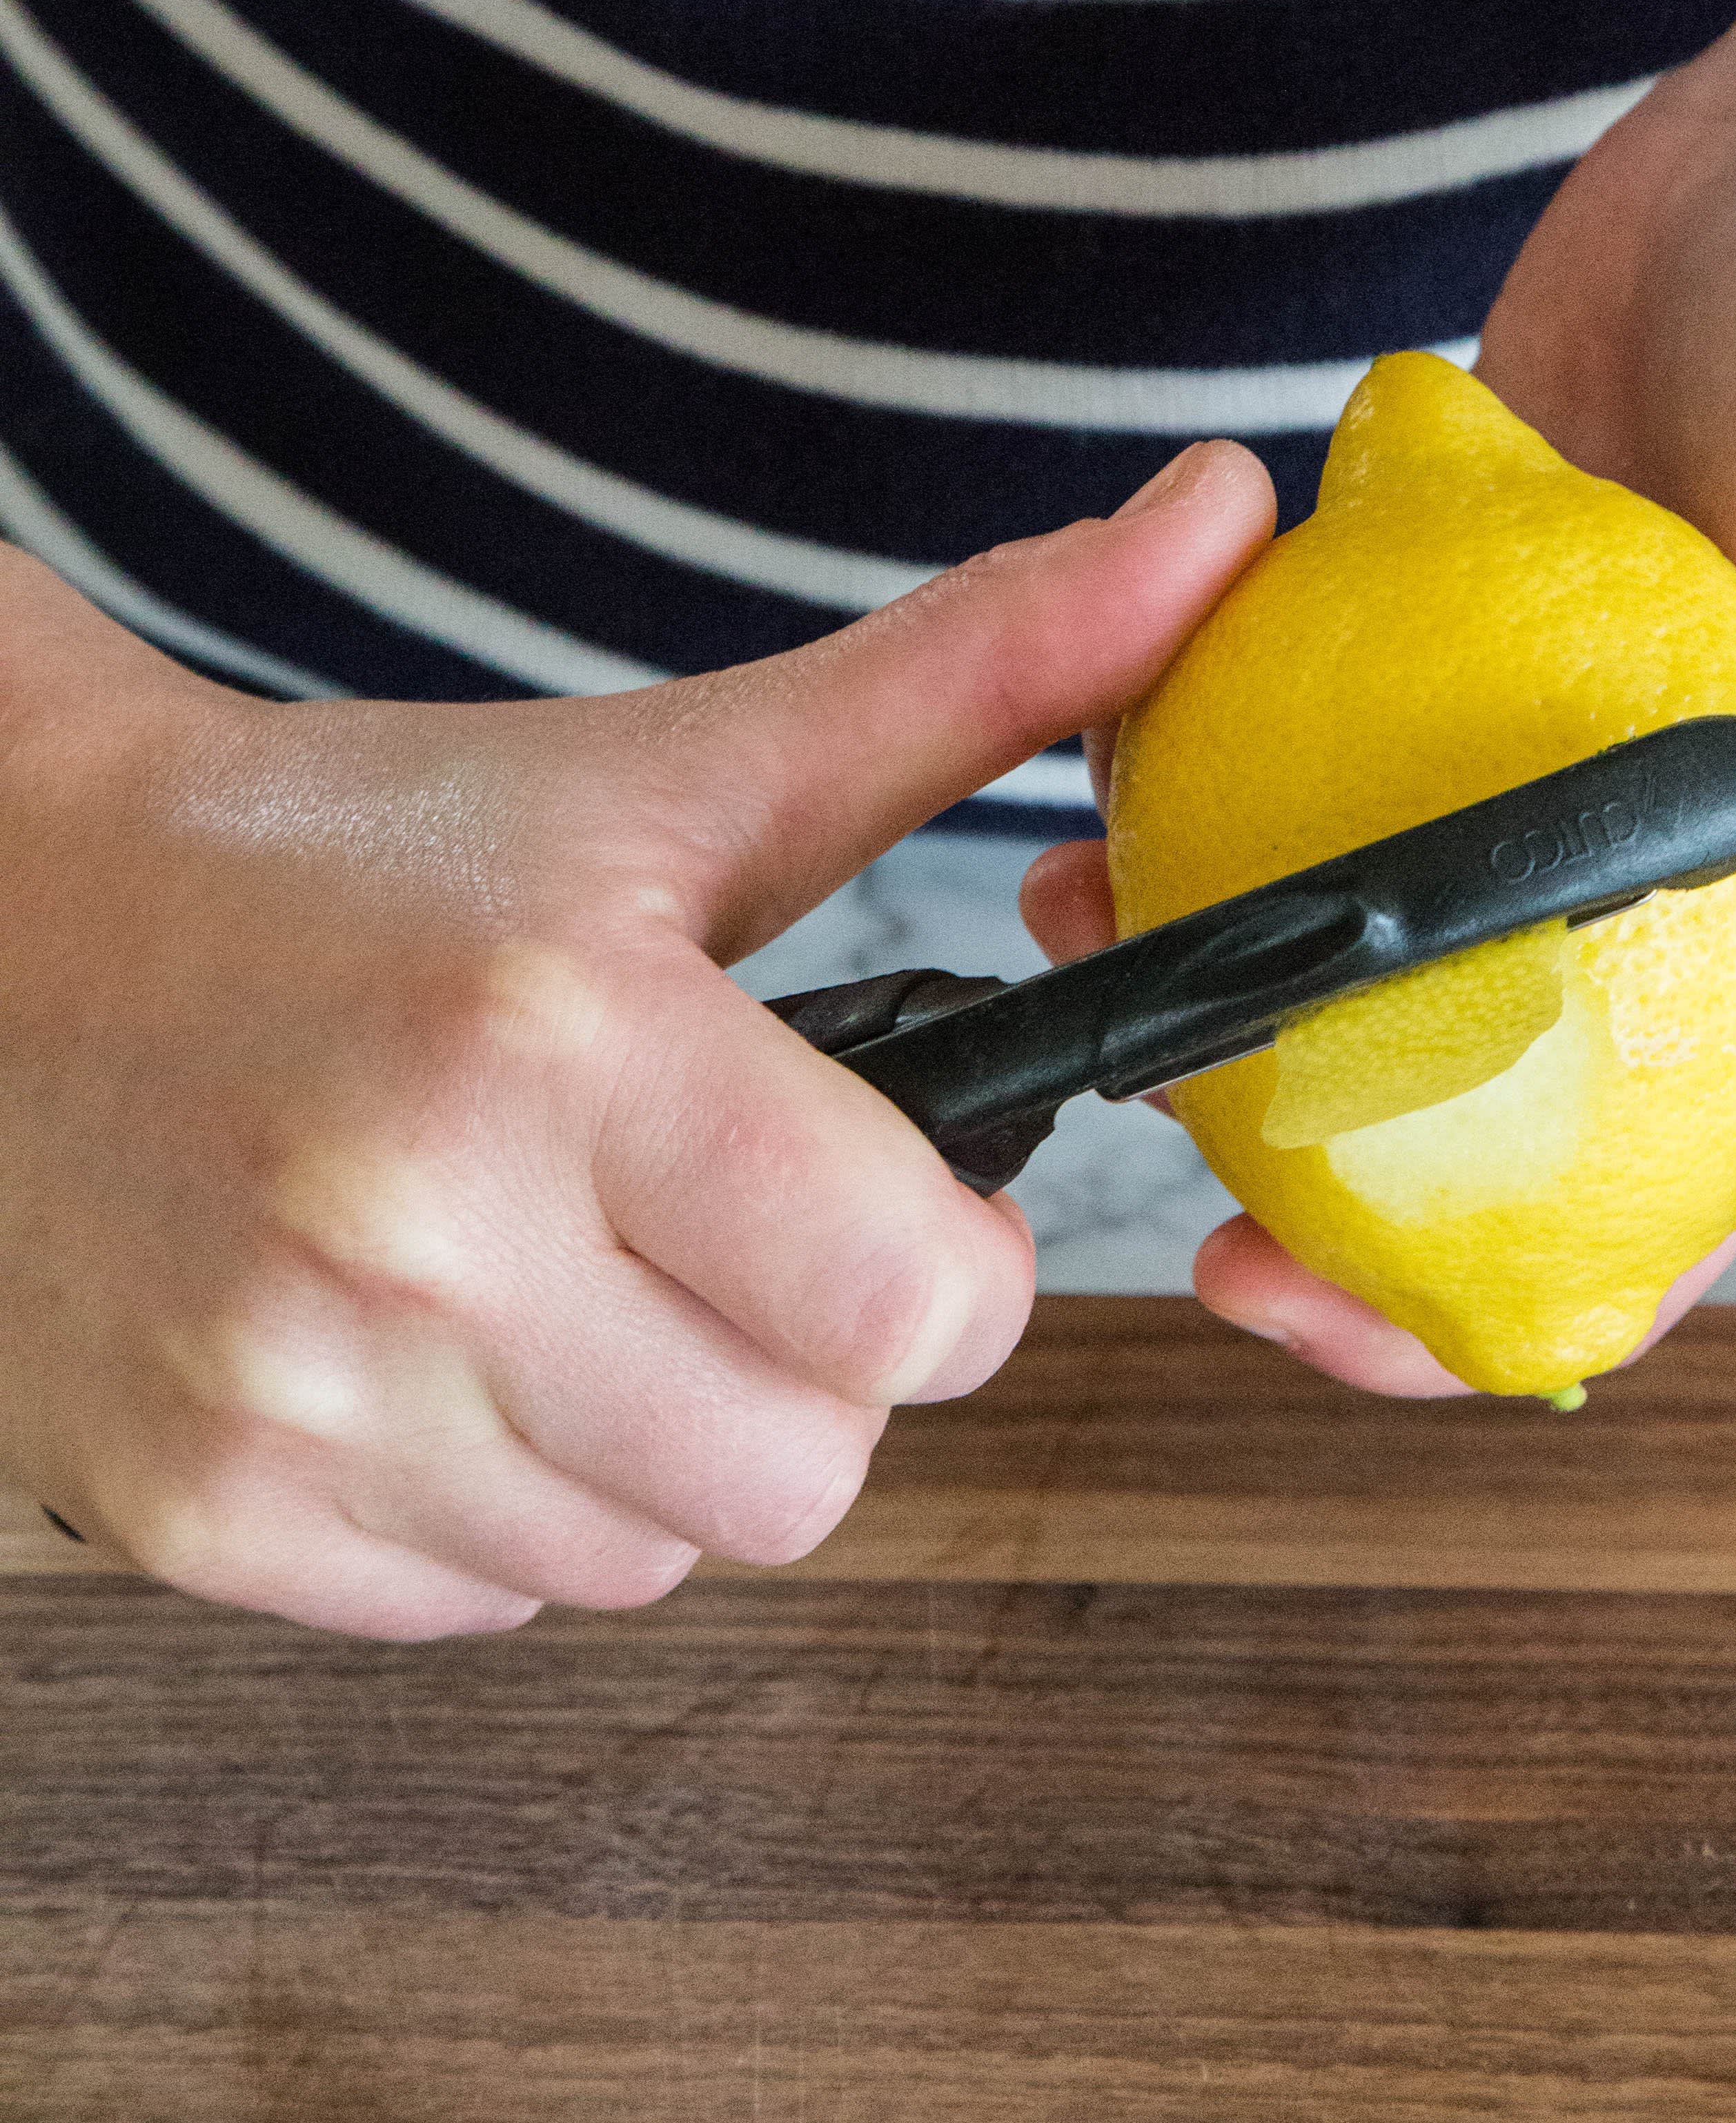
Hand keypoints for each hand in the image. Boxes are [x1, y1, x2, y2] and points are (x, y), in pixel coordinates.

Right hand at [0, 443, 1274, 1635]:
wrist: (15, 927)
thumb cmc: (370, 853)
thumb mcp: (681, 770)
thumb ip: (978, 675)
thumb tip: (1227, 520)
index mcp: (558, 1033)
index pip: (908, 1308)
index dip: (960, 1272)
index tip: (914, 1202)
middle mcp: (412, 1237)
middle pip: (808, 1470)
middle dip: (823, 1366)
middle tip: (732, 1230)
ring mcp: (292, 1402)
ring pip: (658, 1554)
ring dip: (670, 1438)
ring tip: (578, 1268)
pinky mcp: (211, 1518)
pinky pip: (496, 1602)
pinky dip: (518, 1499)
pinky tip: (454, 1344)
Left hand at [1037, 0, 1735, 1388]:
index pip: (1619, 1217)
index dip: (1453, 1308)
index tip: (1281, 1299)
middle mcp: (1623, 897)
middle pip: (1444, 1117)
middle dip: (1290, 1171)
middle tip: (1150, 1159)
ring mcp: (1504, 773)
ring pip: (1338, 943)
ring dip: (1211, 974)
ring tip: (1093, 941)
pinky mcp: (1414, 645)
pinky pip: (1282, 758)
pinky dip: (1193, 786)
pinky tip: (1097, 786)